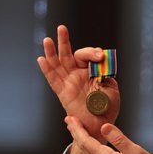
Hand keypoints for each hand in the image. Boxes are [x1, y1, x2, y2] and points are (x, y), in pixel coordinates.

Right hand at [37, 25, 119, 145]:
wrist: (101, 125)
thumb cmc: (108, 107)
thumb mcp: (111, 88)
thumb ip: (104, 74)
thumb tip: (99, 63)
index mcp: (91, 71)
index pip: (87, 56)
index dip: (92, 53)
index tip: (100, 56)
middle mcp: (78, 74)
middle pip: (69, 54)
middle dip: (65, 41)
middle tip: (62, 28)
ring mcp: (70, 83)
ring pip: (58, 64)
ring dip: (52, 52)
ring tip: (47, 40)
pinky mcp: (63, 93)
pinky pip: (53, 80)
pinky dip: (47, 70)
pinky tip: (41, 59)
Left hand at [64, 116, 152, 153]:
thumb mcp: (134, 152)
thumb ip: (119, 139)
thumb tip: (104, 127)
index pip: (86, 141)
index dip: (78, 129)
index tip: (71, 118)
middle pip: (83, 146)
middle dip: (75, 132)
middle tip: (69, 120)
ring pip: (87, 150)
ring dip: (81, 139)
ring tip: (77, 130)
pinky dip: (88, 145)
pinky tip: (91, 143)